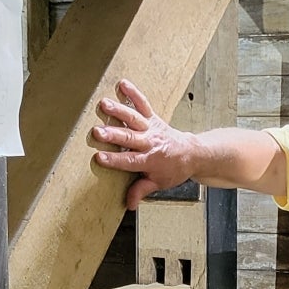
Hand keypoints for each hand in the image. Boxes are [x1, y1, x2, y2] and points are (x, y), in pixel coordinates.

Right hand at [91, 79, 201, 209]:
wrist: (191, 153)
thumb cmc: (172, 169)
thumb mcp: (158, 183)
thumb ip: (141, 190)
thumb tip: (129, 204)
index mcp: (149, 160)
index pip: (129, 161)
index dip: (114, 160)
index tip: (99, 158)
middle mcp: (149, 142)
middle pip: (129, 139)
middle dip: (113, 135)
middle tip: (97, 132)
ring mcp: (151, 128)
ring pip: (134, 119)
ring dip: (119, 111)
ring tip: (104, 104)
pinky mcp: (153, 117)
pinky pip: (143, 104)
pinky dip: (133, 93)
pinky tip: (123, 84)